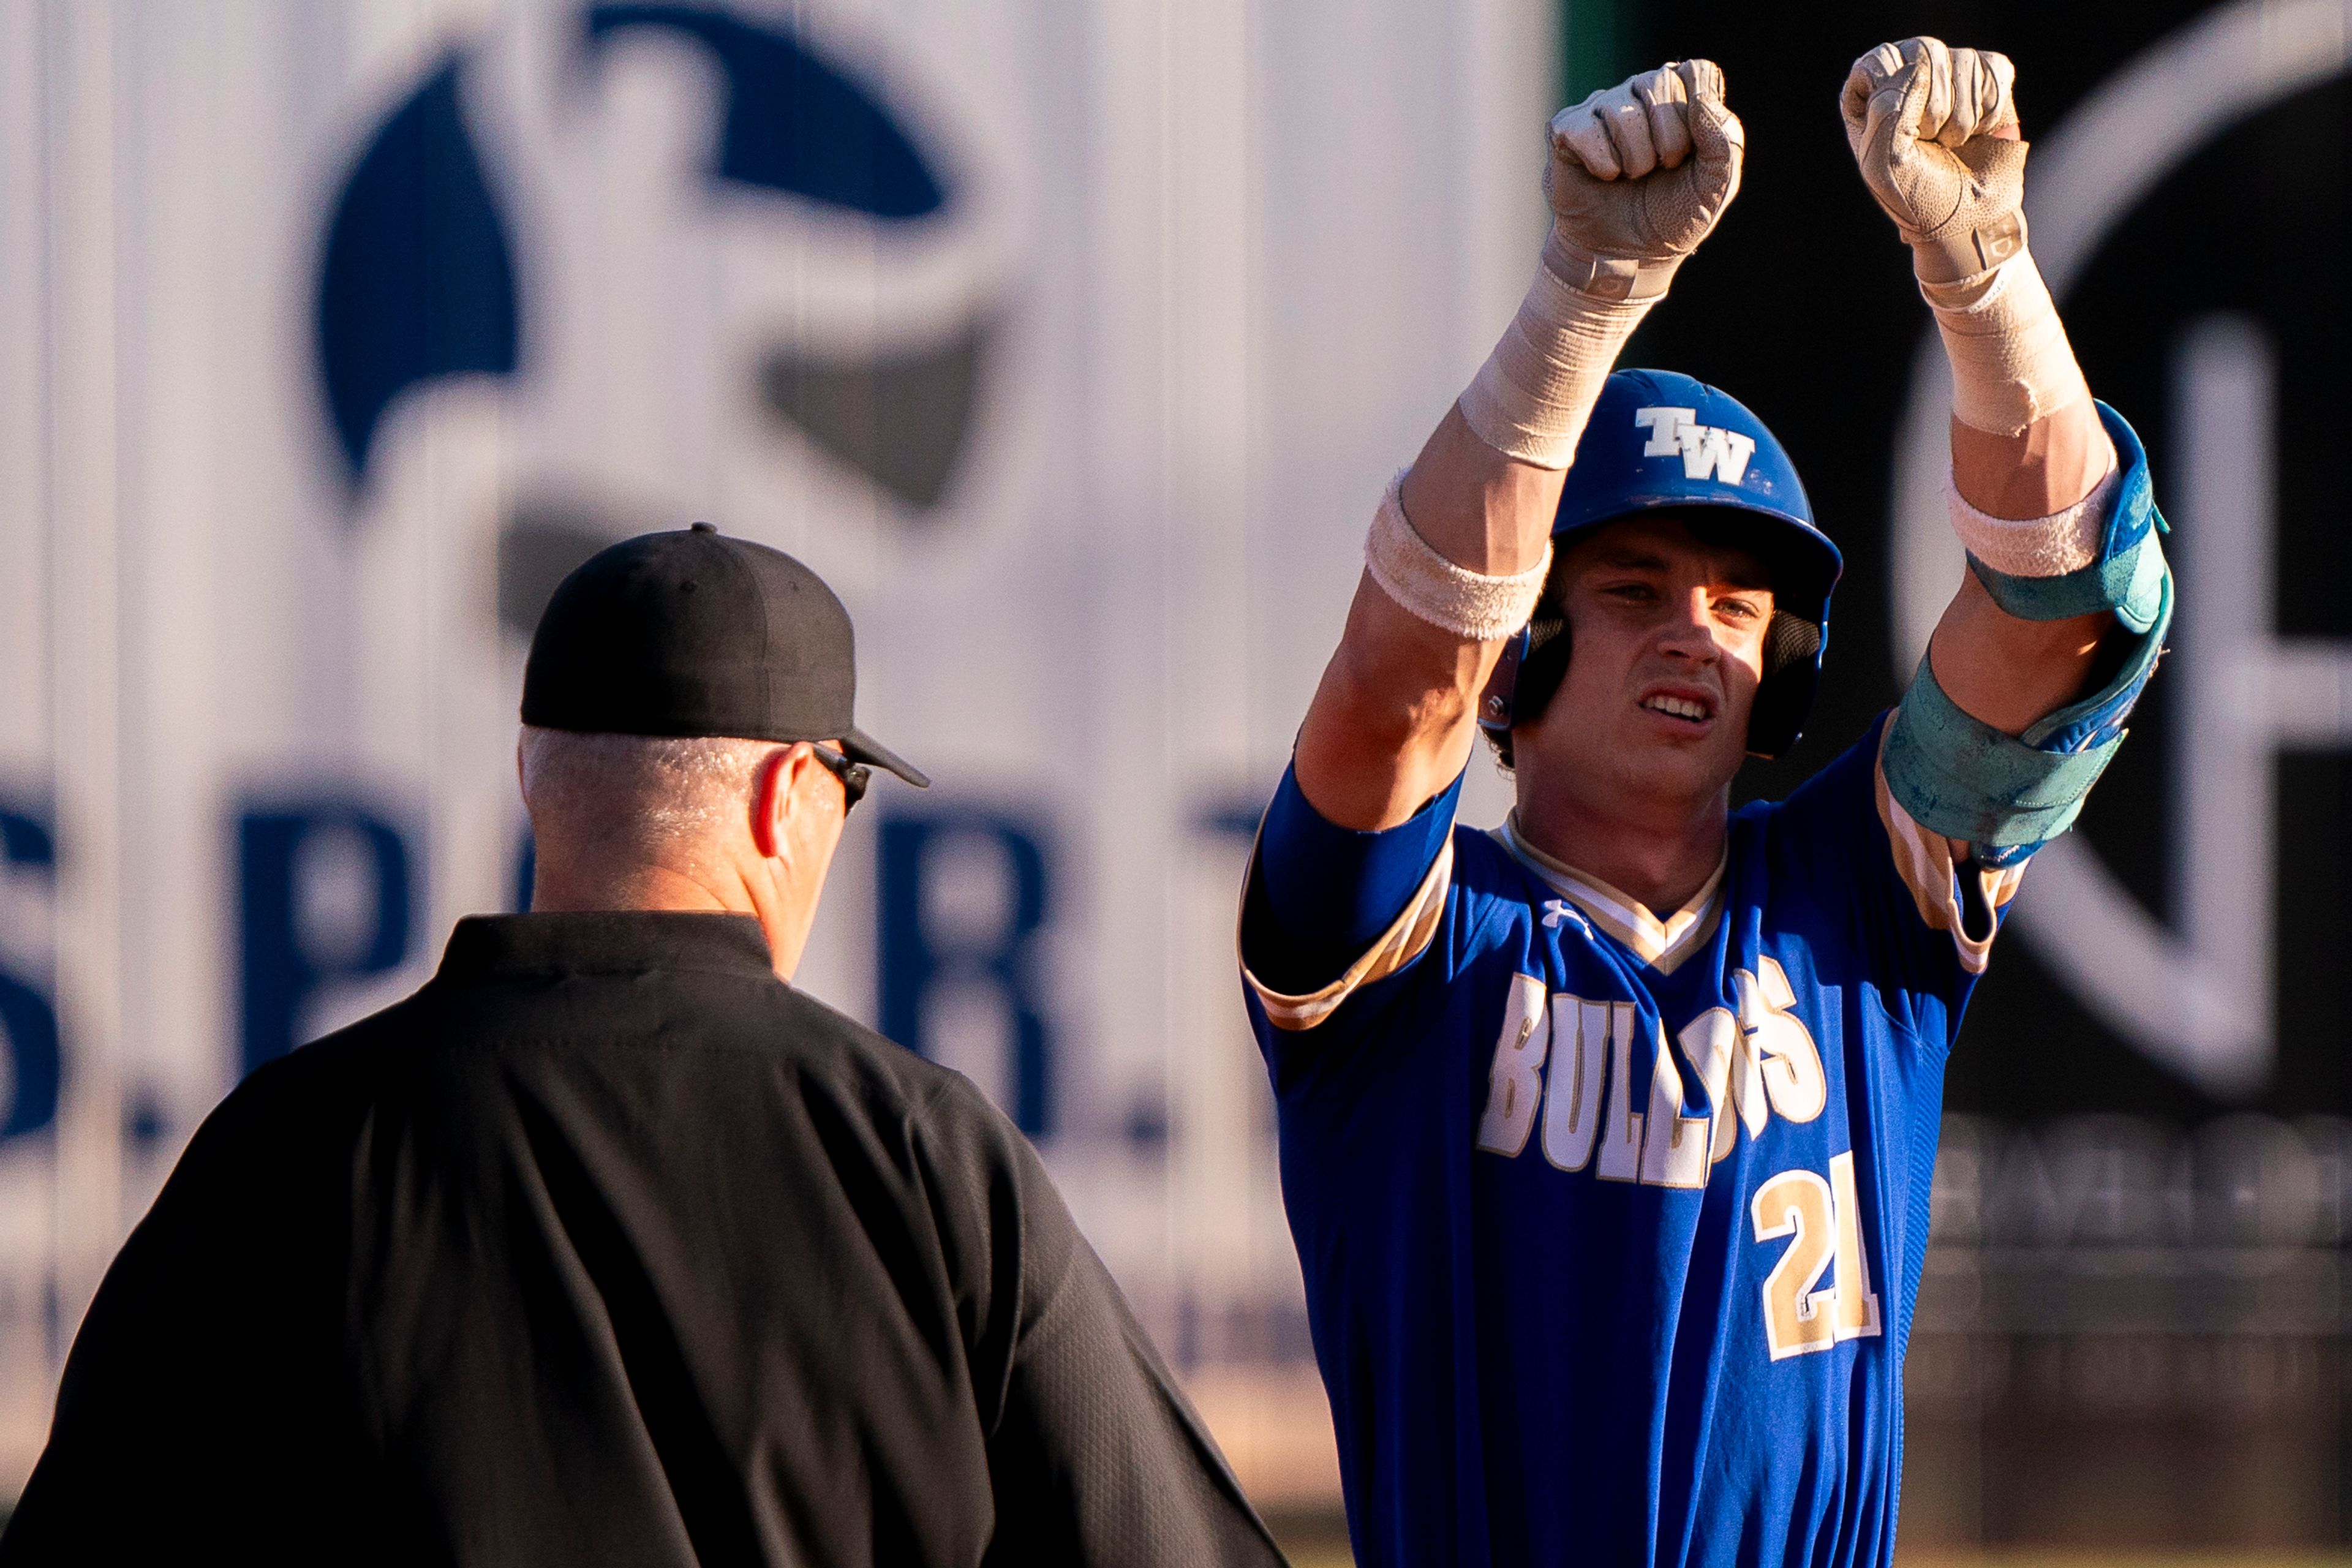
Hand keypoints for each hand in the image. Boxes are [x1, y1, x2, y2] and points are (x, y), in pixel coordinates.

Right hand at [1544, 61, 1742, 273]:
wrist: (1628, 256)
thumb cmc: (1673, 215)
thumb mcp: (1714, 187)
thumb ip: (1722, 143)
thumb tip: (1702, 101)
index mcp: (1681, 97)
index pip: (1696, 71)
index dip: (1696, 111)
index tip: (1691, 151)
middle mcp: (1639, 91)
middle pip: (1659, 82)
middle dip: (1668, 140)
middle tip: (1661, 169)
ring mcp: (1600, 107)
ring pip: (1621, 111)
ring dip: (1634, 159)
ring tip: (1632, 176)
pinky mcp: (1566, 129)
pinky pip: (1584, 131)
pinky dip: (1601, 164)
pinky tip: (1604, 176)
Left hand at [1842, 38, 2026, 280]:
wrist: (1970, 219)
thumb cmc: (1919, 197)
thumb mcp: (1884, 163)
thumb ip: (1888, 109)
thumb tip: (1920, 65)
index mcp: (1871, 98)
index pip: (1879, 60)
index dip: (1895, 95)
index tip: (1904, 135)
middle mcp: (1908, 79)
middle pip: (1925, 52)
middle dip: (1934, 108)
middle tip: (1932, 144)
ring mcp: (1951, 76)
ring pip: (1963, 61)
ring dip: (1963, 116)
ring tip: (1955, 143)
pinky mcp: (1989, 80)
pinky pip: (1995, 71)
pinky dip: (1991, 110)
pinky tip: (1981, 132)